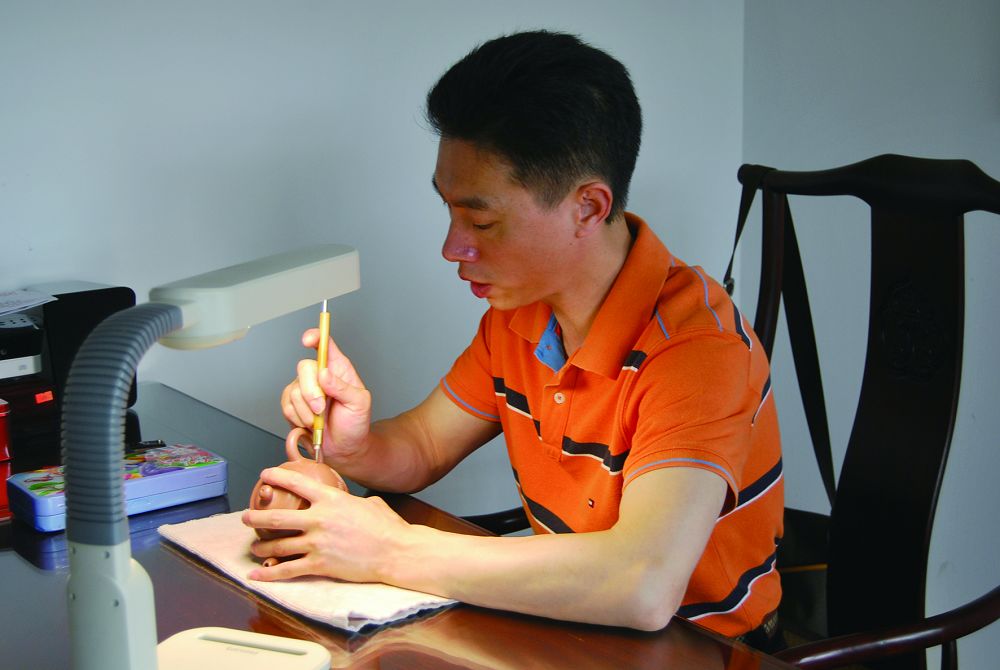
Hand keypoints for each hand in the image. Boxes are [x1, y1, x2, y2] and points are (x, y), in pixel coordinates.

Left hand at [241, 466, 410, 582]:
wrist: (396, 551)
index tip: (264, 475)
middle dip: (256, 516)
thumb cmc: (387, 527)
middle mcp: (319, 519)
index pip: (297, 484)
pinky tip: (256, 575)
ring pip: (278, 546)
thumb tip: (345, 501)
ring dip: (262, 546)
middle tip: (246, 516)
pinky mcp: (320, 565)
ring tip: (254, 547)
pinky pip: (287, 570)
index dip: (277, 477)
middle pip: (277, 517)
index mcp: (331, 499)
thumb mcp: (368, 503)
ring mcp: (317, 543)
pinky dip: (269, 574)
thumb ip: (349, 501)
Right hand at [280, 328, 371, 460]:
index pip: (325, 344)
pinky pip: (286, 405)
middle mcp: (319, 375)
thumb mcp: (359, 404)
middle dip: (311, 392)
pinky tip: (309, 423)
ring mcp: (304, 388)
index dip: (315, 337)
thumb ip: (343, 388)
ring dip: (306, 411)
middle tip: (321, 408)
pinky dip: (297, 417)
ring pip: (294, 390)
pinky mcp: (292, 404)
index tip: (308, 340)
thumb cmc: (355, 423)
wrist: (344, 448)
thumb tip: (324, 374)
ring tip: (319, 420)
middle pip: (304, 368)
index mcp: (338, 368)